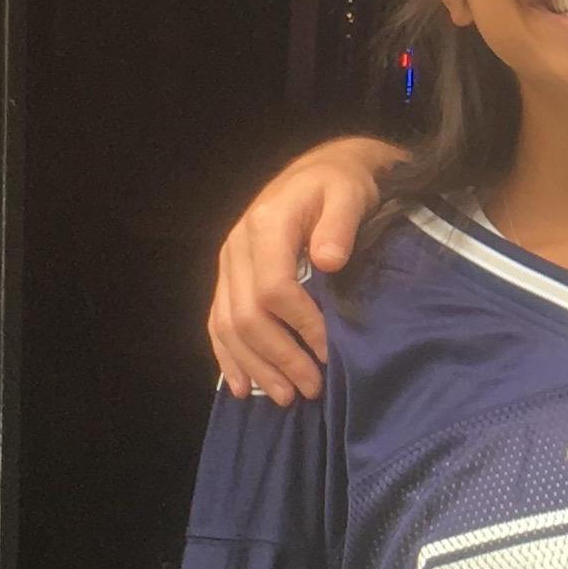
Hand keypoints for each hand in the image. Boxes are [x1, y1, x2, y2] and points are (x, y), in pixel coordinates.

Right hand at [208, 135, 398, 401]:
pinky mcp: (227, 278)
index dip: (300, 325)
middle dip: (279, 357)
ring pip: (228, 326)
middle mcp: (236, 247)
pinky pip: (217, 322)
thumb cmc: (341, 185)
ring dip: (255, 366)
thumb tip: (329, 260)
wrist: (320, 171)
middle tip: (311, 389)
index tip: (328, 352)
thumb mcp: (350, 194)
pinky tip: (241, 385)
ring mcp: (227, 265)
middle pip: (247, 315)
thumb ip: (341, 224)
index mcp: (265, 225)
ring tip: (285, 397)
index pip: (274, 288)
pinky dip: (228, 357)